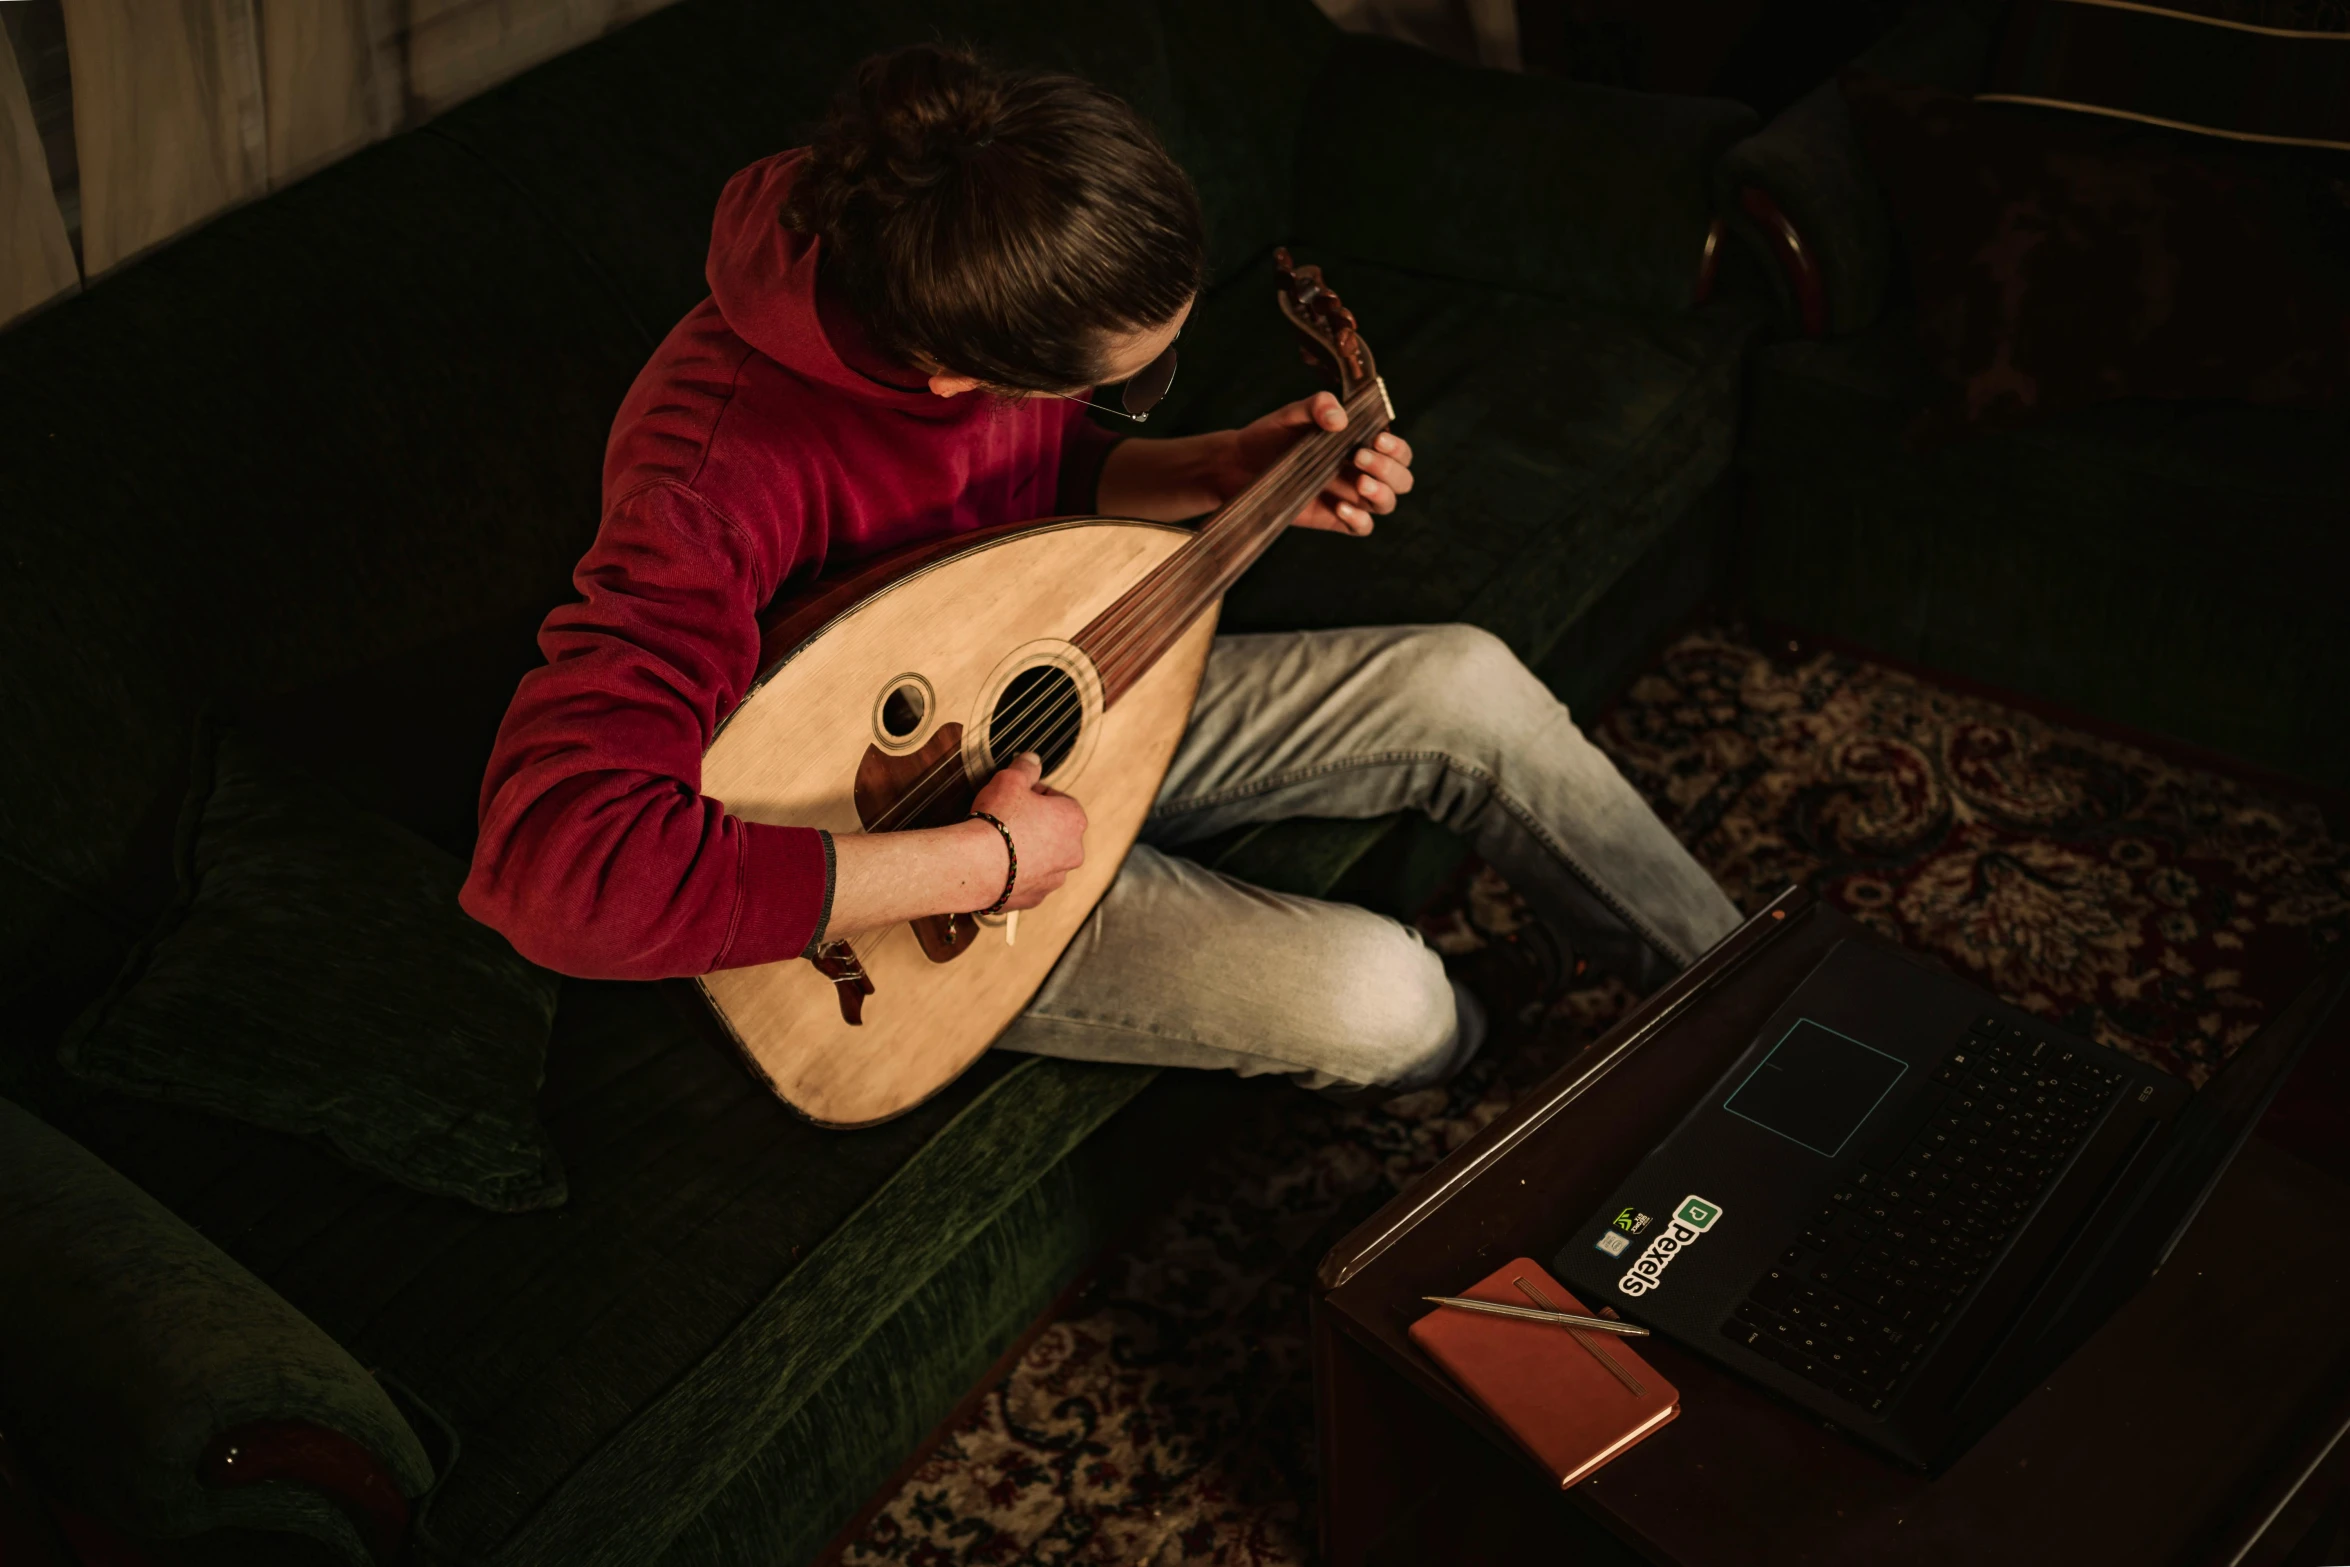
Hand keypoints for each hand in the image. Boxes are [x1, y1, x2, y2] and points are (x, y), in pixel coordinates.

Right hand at [970, 752, 1087, 911]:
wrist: (977, 865)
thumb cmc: (998, 820)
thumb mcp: (1010, 780)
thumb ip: (1026, 767)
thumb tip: (1032, 758)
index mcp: (1074, 820)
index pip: (1058, 799)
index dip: (1033, 794)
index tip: (1015, 796)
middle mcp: (1072, 852)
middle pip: (1053, 830)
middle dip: (1033, 823)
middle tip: (1005, 818)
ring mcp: (1055, 878)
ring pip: (1042, 857)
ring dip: (1026, 849)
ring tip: (998, 842)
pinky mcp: (1035, 898)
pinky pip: (1027, 880)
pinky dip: (1015, 872)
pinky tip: (996, 864)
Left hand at [1214, 391, 1414, 535]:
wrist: (1239, 464)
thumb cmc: (1271, 435)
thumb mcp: (1292, 414)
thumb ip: (1317, 406)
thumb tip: (1339, 418)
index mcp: (1361, 444)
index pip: (1399, 451)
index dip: (1397, 449)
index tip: (1377, 439)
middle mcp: (1361, 471)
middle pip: (1401, 480)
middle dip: (1389, 469)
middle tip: (1359, 457)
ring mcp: (1349, 496)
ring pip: (1386, 504)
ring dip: (1381, 494)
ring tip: (1359, 484)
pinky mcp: (1333, 518)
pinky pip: (1361, 528)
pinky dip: (1359, 520)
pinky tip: (1342, 507)